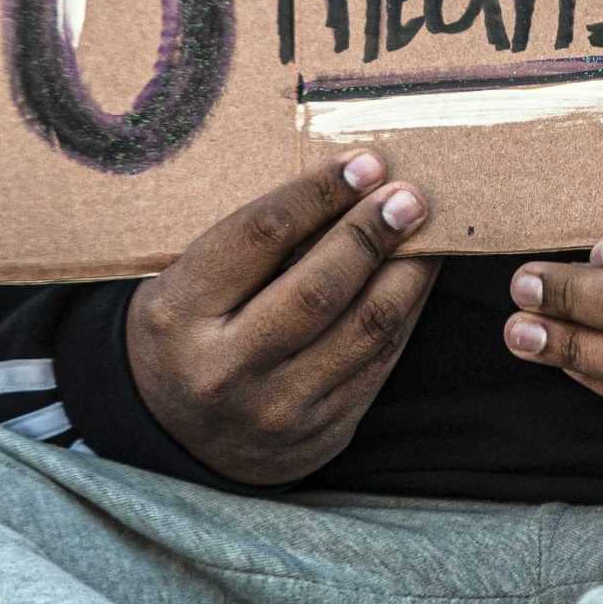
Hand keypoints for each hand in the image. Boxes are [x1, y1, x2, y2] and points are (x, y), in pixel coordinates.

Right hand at [127, 150, 439, 485]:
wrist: (177, 441)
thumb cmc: (185, 336)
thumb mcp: (185, 284)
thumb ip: (249, 244)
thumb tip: (342, 183)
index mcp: (179, 314)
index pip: (259, 236)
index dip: (318, 193)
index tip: (362, 163)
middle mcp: (226, 367)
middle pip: (319, 286)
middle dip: (371, 232)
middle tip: (407, 195)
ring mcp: (278, 408)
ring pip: (365, 326)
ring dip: (407, 270)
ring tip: (425, 232)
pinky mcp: (322, 431)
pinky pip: (380, 361)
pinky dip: (406, 310)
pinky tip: (416, 276)